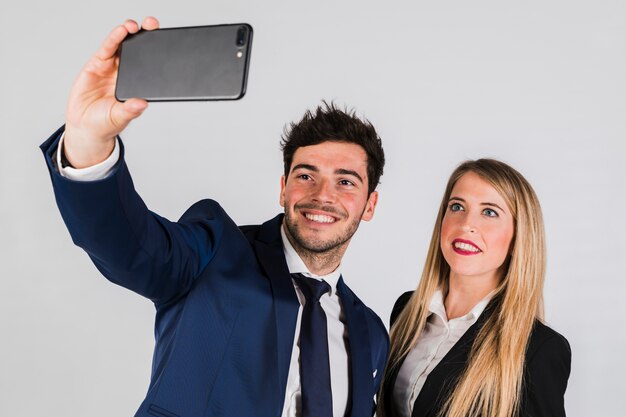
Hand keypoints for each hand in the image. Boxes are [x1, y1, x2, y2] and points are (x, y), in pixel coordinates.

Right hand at [64, 17, 159, 167]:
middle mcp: (126, 73)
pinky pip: (107, 49)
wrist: (84, 126)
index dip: (157, 51)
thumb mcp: (120, 118)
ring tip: (134, 26)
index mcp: (137, 84)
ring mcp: (111, 67)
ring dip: (128, 33)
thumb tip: (143, 104)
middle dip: (145, 35)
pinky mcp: (97, 65)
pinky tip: (120, 31)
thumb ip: (130, 110)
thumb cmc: (105, 122)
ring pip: (122, 45)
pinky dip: (114, 39)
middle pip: (138, 50)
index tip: (166, 42)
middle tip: (152, 25)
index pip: (150, 64)